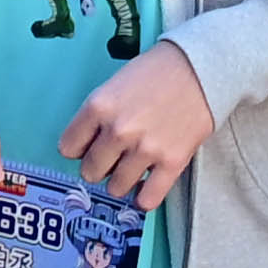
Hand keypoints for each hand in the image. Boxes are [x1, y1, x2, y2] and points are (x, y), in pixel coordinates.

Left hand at [63, 41, 216, 208]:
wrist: (199, 68)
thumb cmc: (155, 72)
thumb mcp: (114, 85)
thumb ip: (97, 116)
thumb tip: (87, 148)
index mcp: (99, 107)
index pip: (68, 148)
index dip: (78, 148)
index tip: (89, 146)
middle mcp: (118, 131)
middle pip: (90, 171)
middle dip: (99, 166)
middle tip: (114, 156)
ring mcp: (145, 149)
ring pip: (115, 188)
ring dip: (121, 181)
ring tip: (132, 167)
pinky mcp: (172, 163)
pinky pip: (147, 199)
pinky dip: (143, 198)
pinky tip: (146, 187)